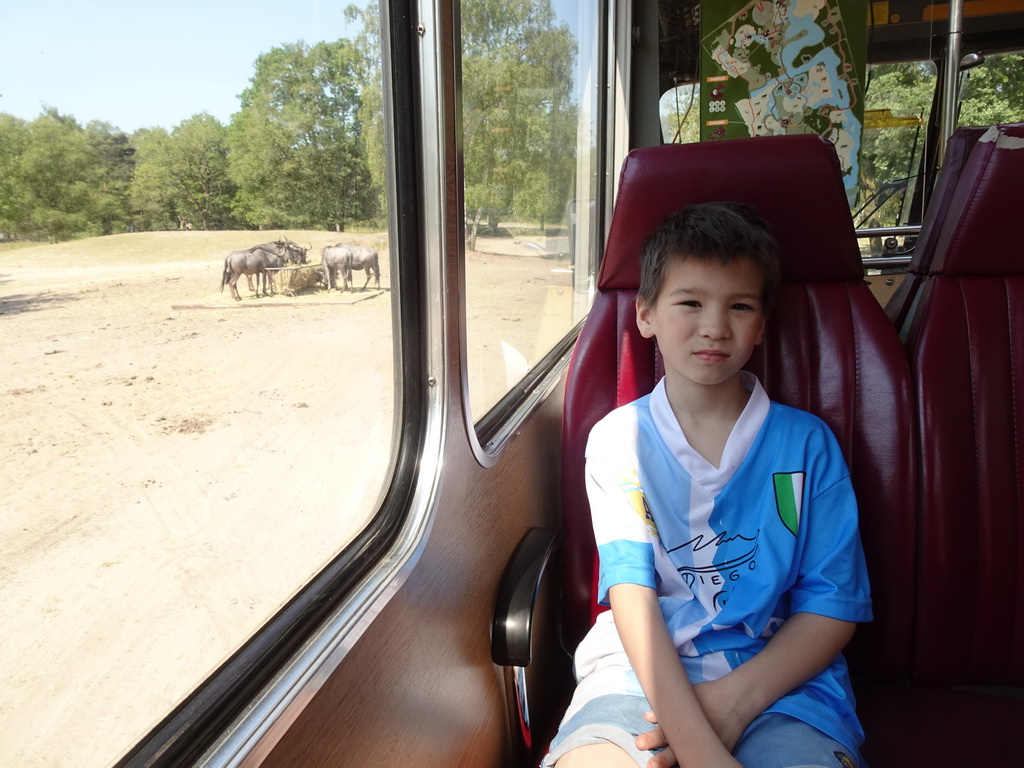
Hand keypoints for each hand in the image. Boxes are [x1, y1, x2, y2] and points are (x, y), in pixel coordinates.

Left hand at [635, 677, 756, 764]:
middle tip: (651, 765)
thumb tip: (648, 717)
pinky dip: (694, 764)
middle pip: (677, 750)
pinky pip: (705, 761)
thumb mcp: (687, 696)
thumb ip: (668, 708)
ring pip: (690, 759)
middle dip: (663, 759)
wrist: (736, 699)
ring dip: (675, 765)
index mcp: (686, 721)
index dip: (652, 739)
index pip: (666, 732)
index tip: (639, 743)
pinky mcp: (720, 752)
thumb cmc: (708, 695)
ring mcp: (709, 746)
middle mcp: (697, 736)